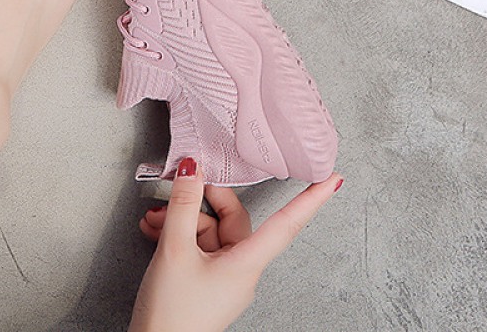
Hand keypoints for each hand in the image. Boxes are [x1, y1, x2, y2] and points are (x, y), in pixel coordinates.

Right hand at [128, 158, 342, 331]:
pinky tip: (156, 230)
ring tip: (155, 220)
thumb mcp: (174, 250)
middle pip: (233, 219)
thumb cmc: (172, 314)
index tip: (331, 179)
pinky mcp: (207, 281)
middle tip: (182, 185)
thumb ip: (183, 205)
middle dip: (203, 201)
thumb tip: (193, 171)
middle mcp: (241, 269)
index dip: (310, 200)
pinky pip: (199, 246)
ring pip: (211, 231)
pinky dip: (178, 234)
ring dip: (181, 219)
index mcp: (246, 263)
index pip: (286, 224)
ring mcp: (224, 276)